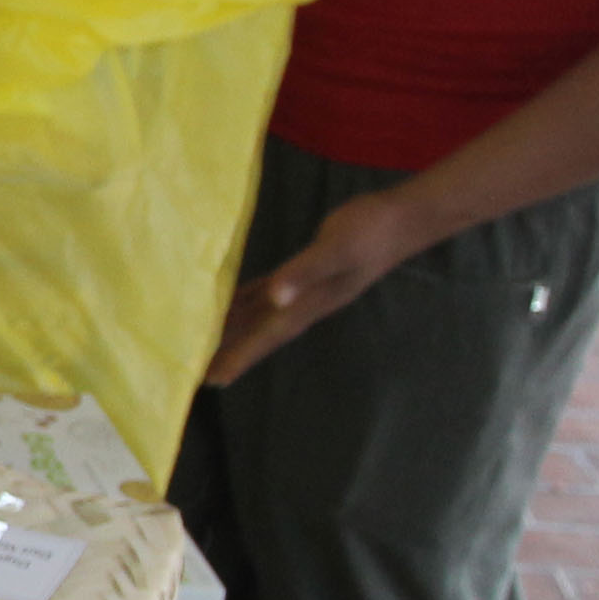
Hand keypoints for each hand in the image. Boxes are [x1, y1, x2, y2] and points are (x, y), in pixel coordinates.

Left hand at [207, 190, 429, 384]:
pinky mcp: (303, 272)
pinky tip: (227, 304)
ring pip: (259, 317)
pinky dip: (245, 301)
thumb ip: (304, 272)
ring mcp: (305, 290)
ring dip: (233, 331)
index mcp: (307, 303)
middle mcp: (303, 303)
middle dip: (229, 353)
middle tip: (196, 373)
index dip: (239, 357)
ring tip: (202, 345)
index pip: (265, 337)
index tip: (212, 379)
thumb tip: (276, 299)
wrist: (402, 219)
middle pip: (257, 334)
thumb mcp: (335, 250)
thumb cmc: (370, 231)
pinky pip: (266, 293)